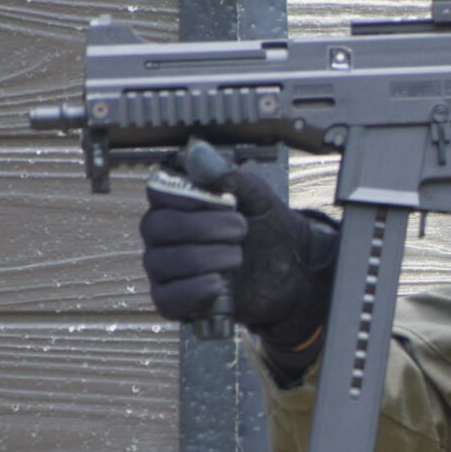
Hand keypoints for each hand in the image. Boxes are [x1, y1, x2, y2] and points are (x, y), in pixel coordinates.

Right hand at [140, 143, 338, 353]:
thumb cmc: (268, 230)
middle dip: (204, 228)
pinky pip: (166, 298)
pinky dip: (194, 291)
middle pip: (157, 226)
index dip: (185, 196)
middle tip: (241, 231)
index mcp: (179, 203)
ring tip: (238, 258)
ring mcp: (165, 268)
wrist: (293, 270)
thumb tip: (198, 152)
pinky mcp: (174, 300)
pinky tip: (219, 285)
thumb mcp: (256, 196)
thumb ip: (227, 176)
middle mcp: (164, 235)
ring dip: (207, 259)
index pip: (157, 191)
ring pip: (162, 262)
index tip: (221, 202)